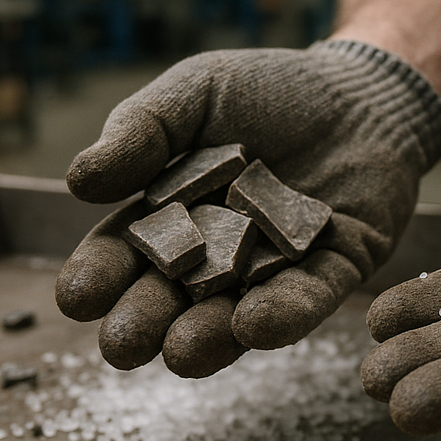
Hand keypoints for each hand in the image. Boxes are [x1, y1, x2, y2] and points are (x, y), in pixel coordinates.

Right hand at [56, 41, 440, 376]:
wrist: (363, 88)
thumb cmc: (272, 90)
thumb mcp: (197, 93)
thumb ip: (143, 131)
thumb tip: (77, 181)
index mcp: (176, 215)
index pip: (128, 251)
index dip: (101, 275)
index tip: (77, 298)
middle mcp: (222, 254)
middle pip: (176, 296)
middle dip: (146, 321)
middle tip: (121, 346)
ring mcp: (279, 266)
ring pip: (238, 311)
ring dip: (209, 335)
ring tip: (181, 351)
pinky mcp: (338, 268)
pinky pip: (311, 296)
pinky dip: (285, 312)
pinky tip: (255, 324)